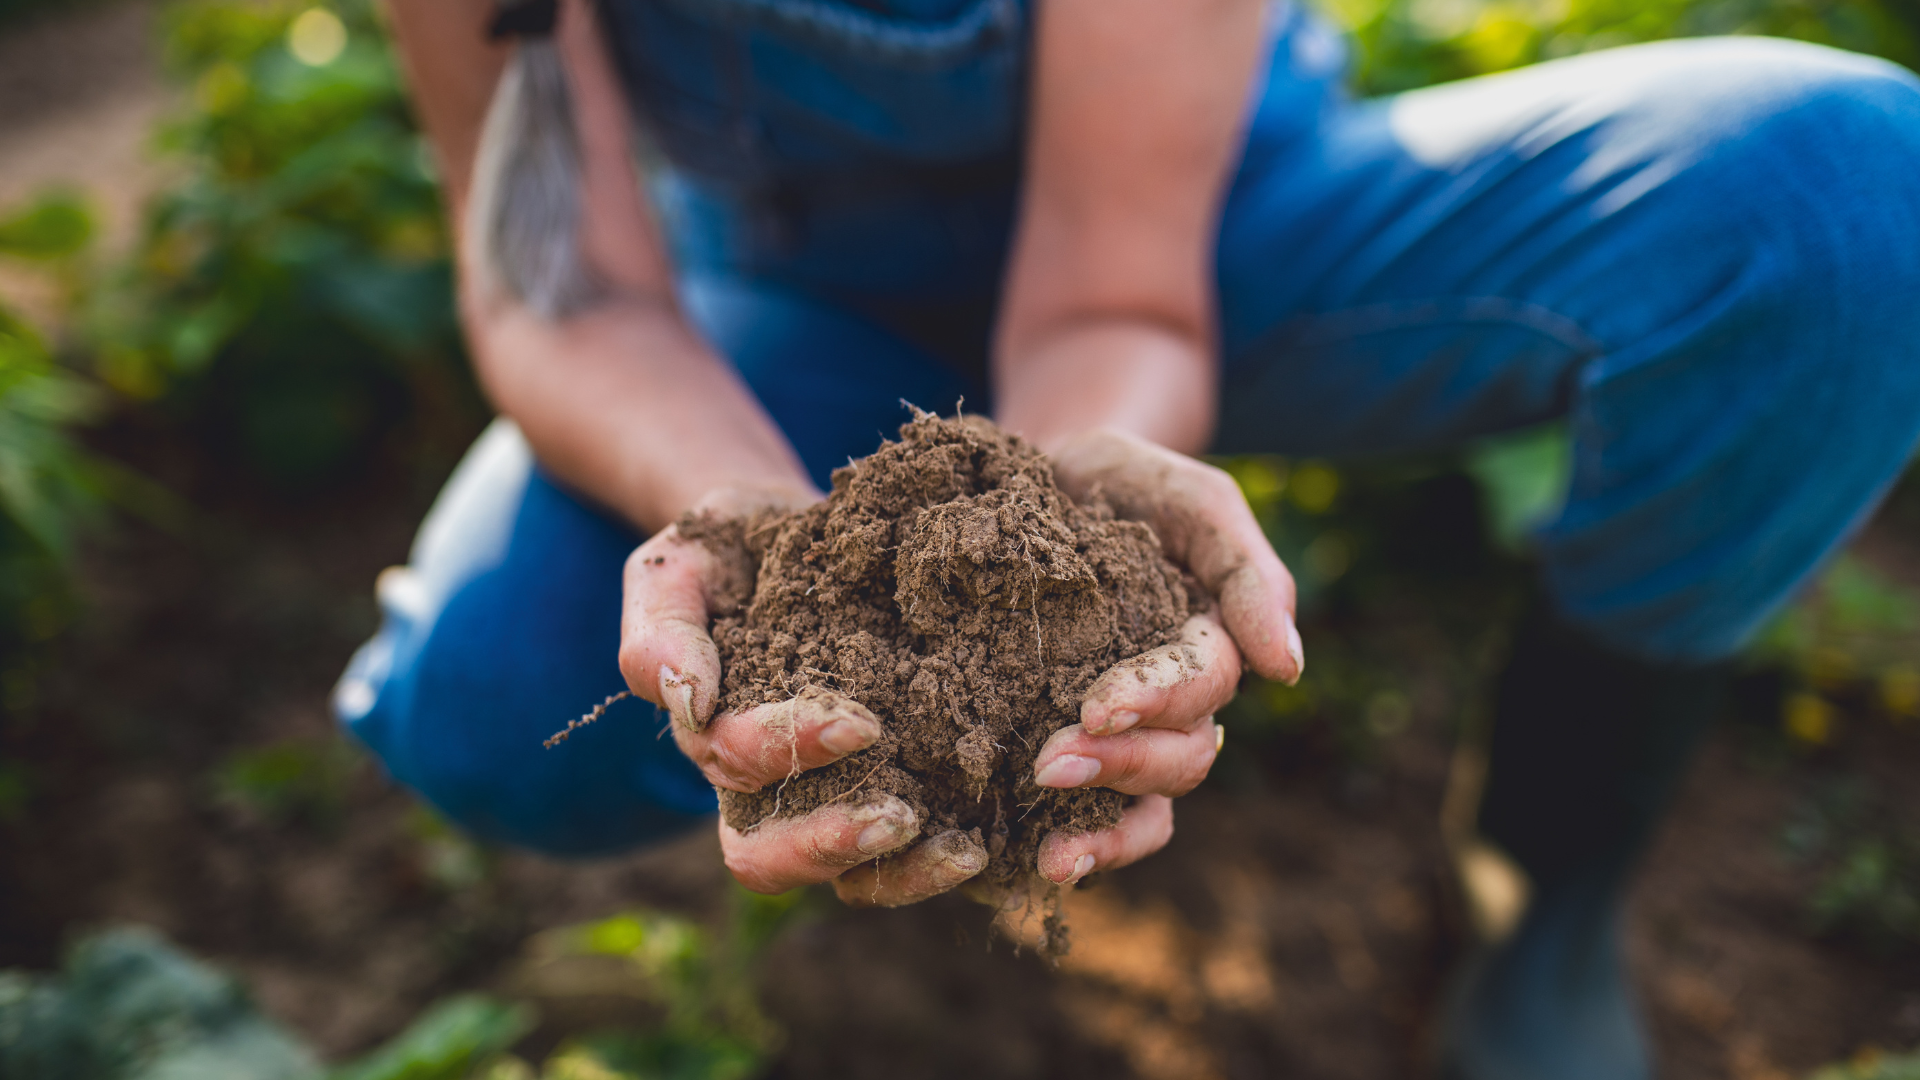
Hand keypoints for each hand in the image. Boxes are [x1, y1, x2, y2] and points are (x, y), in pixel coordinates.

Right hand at [618, 485, 989, 905]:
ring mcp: (828, 797)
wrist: (796, 528)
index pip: (733, 765)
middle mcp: (763, 787)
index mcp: (709, 736)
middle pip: (768, 858)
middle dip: (830, 844)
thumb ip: (663, 628)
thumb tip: (684, 695)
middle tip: (901, 816)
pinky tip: (995, 839)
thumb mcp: (678, 567)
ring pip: (842, 878)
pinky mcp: (893, 787)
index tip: (859, 722)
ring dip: (899, 872)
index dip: (787, 750)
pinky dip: (946, 858)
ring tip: (964, 850)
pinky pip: (906, 854)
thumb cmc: (729, 546)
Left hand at [1025, 427, 1300, 885]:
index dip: (1158, 701)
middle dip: (1122, 766)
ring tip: (1050, 851)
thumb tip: (1289, 668)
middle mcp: (1179, 703)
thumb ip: (1243, 569)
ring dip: (1105, 830)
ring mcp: (1129, 735)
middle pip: (1182, 758)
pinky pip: (1094, 822)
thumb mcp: (1185, 498)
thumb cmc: (1119, 482)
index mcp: (1211, 642)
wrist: (1031, 481)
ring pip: (1150, 807)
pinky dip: (1076, 848)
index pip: (1204, 684)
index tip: (1097, 705)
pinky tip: (1034, 866)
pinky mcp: (1071, 752)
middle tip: (1049, 765)